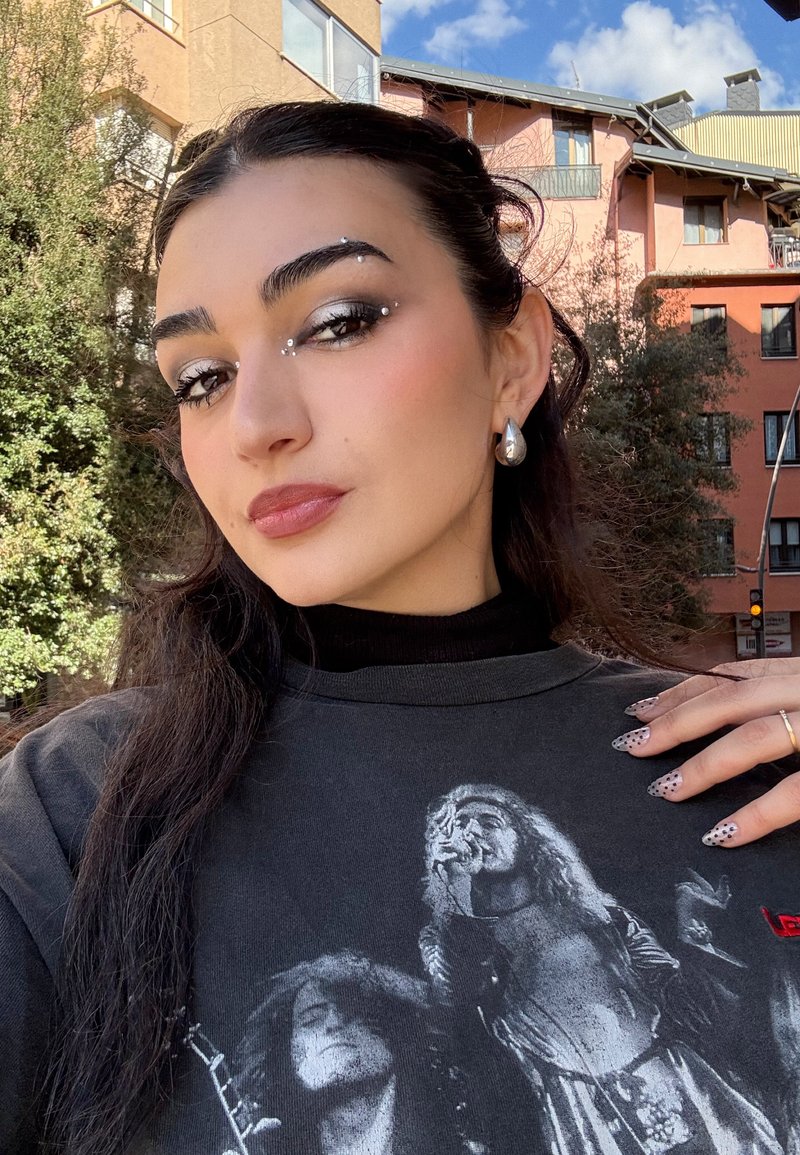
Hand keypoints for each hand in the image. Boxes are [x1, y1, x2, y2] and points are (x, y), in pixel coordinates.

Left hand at [613, 658, 799, 846]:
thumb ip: (779, 705)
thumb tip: (727, 728)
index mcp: (799, 674)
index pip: (732, 678)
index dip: (683, 693)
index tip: (642, 711)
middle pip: (730, 701)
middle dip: (675, 724)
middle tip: (633, 746)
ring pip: (752, 739)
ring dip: (702, 766)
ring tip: (664, 790)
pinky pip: (793, 793)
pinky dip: (755, 815)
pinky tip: (721, 834)